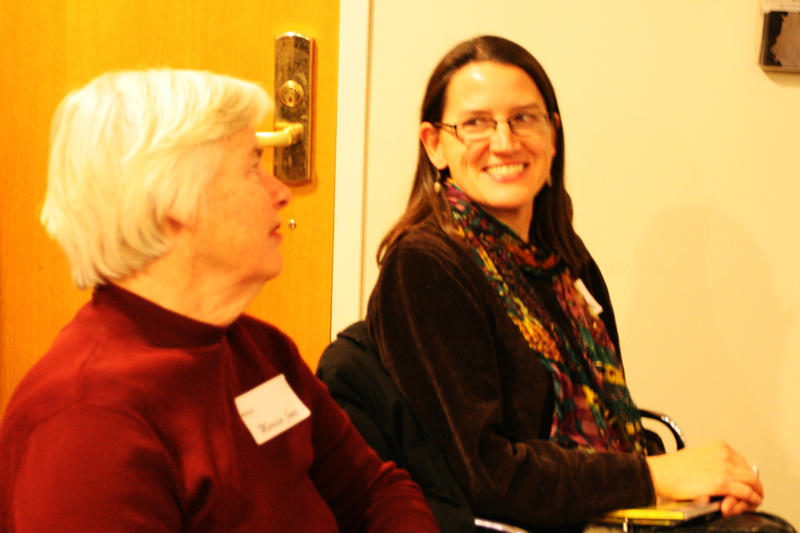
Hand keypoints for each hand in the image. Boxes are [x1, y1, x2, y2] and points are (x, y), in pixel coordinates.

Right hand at [646, 440, 762, 515]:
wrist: (661, 474)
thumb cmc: (674, 468)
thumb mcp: (699, 457)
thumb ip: (715, 463)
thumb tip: (725, 475)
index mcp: (719, 446)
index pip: (743, 461)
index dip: (746, 474)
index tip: (746, 482)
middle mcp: (725, 454)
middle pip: (750, 471)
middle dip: (753, 484)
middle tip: (754, 493)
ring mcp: (725, 468)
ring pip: (752, 482)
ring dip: (756, 493)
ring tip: (754, 499)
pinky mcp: (723, 484)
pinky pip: (746, 493)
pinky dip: (752, 499)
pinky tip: (752, 502)